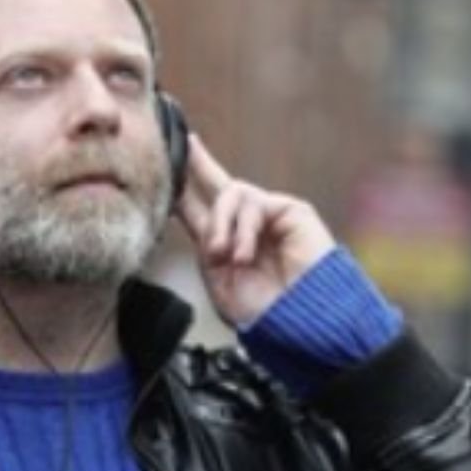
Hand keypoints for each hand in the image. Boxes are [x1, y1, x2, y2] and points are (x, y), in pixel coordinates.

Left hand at [177, 134, 335, 325]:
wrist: (296, 322)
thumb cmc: (260, 310)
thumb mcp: (217, 275)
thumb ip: (203, 238)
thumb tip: (184, 202)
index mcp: (225, 243)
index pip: (201, 206)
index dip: (186, 182)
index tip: (174, 153)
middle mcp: (246, 225)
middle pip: (219, 183)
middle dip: (200, 164)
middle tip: (185, 148)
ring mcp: (269, 216)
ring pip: (228, 194)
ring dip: (221, 224)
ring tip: (224, 255)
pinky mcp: (290, 210)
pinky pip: (252, 204)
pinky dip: (242, 229)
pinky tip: (243, 255)